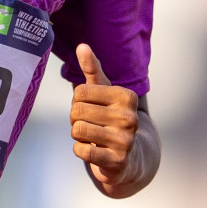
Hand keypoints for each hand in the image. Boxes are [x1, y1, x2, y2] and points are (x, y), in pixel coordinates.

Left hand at [69, 43, 138, 189]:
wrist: (131, 157)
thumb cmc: (112, 118)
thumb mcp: (105, 92)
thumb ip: (92, 69)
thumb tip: (82, 46)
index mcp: (126, 96)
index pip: (80, 91)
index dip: (78, 101)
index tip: (92, 108)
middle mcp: (129, 117)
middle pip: (76, 111)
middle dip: (76, 118)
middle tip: (90, 124)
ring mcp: (125, 140)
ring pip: (77, 130)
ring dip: (78, 135)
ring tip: (93, 136)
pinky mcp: (117, 161)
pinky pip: (82, 151)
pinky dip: (80, 150)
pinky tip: (92, 150)